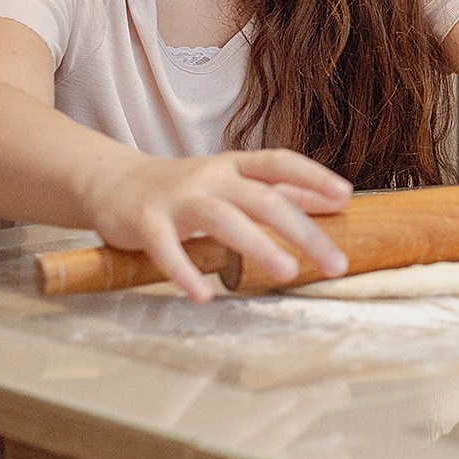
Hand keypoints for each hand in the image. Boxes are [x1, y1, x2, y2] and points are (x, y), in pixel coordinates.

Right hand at [81, 148, 352, 301]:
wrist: (113, 183)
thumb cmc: (185, 188)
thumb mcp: (233, 182)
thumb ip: (280, 190)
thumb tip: (337, 199)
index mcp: (235, 165)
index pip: (280, 162)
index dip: (313, 176)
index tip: (346, 196)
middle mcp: (210, 176)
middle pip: (263, 199)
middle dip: (303, 231)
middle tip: (336, 263)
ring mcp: (177, 197)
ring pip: (222, 217)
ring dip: (257, 245)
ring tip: (287, 272)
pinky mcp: (145, 221)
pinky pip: (166, 249)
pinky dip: (184, 272)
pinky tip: (203, 295)